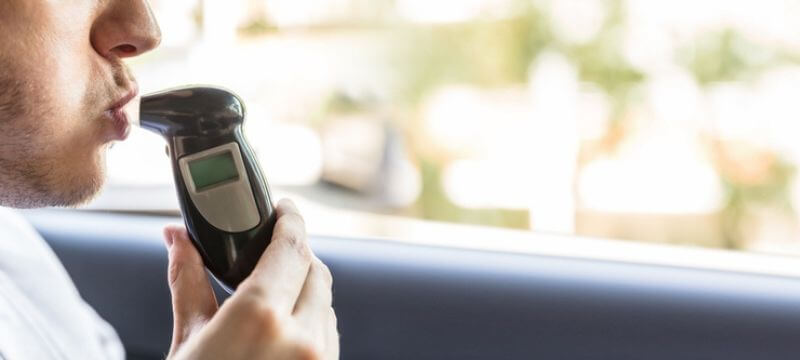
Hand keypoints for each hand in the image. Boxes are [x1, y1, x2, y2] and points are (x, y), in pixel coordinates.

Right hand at [162, 199, 338, 359]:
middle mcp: (301, 337)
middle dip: (295, 256)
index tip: (284, 208)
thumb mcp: (187, 339)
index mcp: (260, 317)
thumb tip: (177, 238)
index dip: (290, 220)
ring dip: (304, 292)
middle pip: (315, 271)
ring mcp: (321, 359)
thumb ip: (189, 283)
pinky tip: (282, 333)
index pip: (291, 247)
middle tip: (269, 253)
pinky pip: (329, 334)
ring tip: (271, 300)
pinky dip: (310, 323)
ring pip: (327, 304)